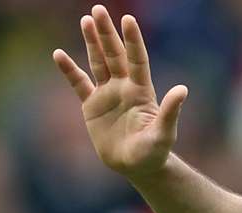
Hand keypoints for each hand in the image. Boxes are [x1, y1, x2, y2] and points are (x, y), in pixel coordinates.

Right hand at [52, 4, 186, 178]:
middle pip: (115, 55)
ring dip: (92, 43)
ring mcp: (108, 95)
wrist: (137, 167)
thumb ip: (171, 111)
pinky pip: (79, 83)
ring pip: (98, 62)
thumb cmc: (154, 152)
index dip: (132, 41)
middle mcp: (124, 88)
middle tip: (98, 10)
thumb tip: (183, 89)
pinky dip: (69, 70)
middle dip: (107, 33)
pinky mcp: (92, 106)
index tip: (128, 19)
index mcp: (142, 91)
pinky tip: (59, 55)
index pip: (137, 60)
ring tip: (86, 20)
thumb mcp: (164, 133)